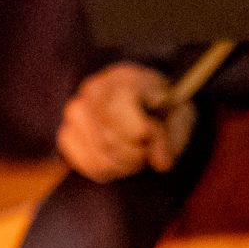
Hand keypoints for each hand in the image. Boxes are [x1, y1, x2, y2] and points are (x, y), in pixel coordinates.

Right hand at [56, 62, 194, 183]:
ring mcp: (75, 111)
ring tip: (135, 152)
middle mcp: (92, 90)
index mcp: (124, 77)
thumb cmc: (164, 108)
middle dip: (135, 154)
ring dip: (123, 165)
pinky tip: (119, 158)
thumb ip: (174, 135)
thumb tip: (160, 162)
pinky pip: (86, 165)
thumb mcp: (181, 115)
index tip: (158, 133)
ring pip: (98, 157)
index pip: (124, 117)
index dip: (146, 135)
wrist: (146, 103)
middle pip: (108, 141)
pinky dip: (108, 170)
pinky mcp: (67, 133)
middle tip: (147, 147)